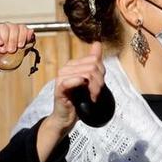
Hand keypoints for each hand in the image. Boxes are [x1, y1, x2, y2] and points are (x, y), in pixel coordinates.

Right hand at [0, 22, 36, 79]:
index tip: (21, 46)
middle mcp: (8, 27)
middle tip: (12, 51)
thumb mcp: (20, 52)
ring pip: (4, 27)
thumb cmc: (6, 57)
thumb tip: (31, 32)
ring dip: (5, 39)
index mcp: (17, 31)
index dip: (23, 36)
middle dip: (14, 40)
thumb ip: (27, 43)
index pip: (23, 28)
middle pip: (14, 27)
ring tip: (4, 50)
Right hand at [36, 44, 102, 160]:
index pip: (94, 60)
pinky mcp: (59, 88)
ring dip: (94, 88)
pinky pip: (70, 81)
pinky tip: (85, 91)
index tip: (100, 86)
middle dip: (99, 82)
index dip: (101, 73)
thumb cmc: (78, 100)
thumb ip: (94, 63)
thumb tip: (97, 44)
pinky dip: (80, 85)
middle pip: (92, 66)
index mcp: (73, 65)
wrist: (66, 117)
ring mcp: (62, 77)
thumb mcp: (90, 81)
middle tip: (97, 94)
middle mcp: (66, 68)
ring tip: (92, 97)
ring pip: (86, 74)